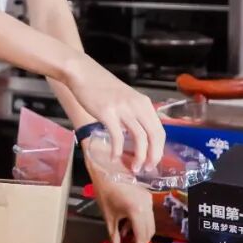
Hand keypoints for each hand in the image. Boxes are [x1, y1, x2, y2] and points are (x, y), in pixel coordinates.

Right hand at [65, 55, 165, 170]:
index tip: (153, 162)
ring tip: (133, 167)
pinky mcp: (107, 112)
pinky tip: (114, 157)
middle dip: (153, 156)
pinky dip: (117, 150)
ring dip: (139, 157)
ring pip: (140, 138)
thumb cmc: (103, 87)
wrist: (83, 73)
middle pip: (154, 136)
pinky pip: (117, 136)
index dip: (159, 149)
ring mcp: (123, 108)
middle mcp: (138, 105)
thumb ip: (135, 114)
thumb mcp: (126, 99)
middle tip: (146, 168)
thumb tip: (139, 137)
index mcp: (144, 103)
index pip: (160, 130)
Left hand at [90, 166, 155, 242]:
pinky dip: (141, 220)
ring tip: (126, 233)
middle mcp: (147, 205)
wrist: (106, 169)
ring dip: (141, 229)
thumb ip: (114, 234)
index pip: (143, 235)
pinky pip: (148, 212)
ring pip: (150, 221)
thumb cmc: (105, 191)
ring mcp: (148, 199)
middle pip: (150, 229)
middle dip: (142, 238)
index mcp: (137, 212)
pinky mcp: (147, 194)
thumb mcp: (108, 215)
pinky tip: (128, 221)